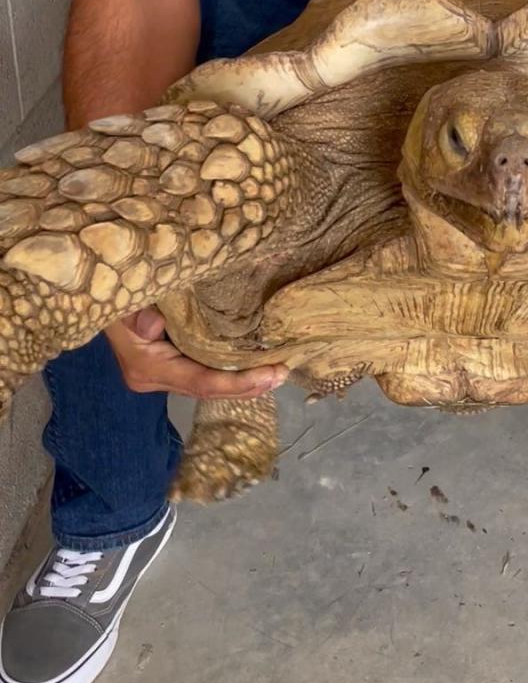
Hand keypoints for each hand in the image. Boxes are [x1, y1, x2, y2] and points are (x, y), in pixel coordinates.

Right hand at [105, 307, 287, 399]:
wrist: (90, 293)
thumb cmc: (110, 292)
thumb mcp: (124, 299)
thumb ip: (140, 313)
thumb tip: (155, 325)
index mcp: (146, 367)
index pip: (201, 383)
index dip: (238, 382)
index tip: (273, 373)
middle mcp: (152, 379)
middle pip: (207, 391)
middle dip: (247, 386)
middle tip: (283, 374)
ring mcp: (157, 376)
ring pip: (206, 385)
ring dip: (241, 382)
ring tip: (276, 372)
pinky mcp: (163, 366)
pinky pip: (200, 373)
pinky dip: (227, 371)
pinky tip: (252, 366)